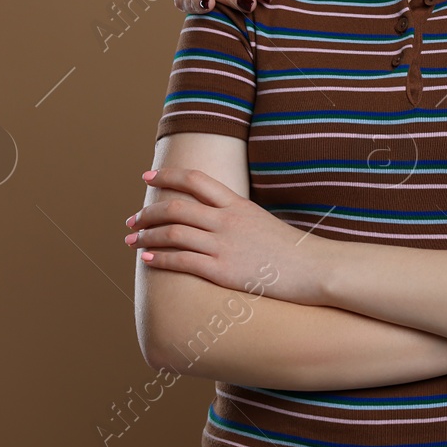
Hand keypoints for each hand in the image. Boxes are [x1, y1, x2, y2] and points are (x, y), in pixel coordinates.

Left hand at [126, 167, 322, 303]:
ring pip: (173, 233)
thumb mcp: (263, 222)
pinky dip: (160, 258)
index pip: (196, 181)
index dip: (168, 176)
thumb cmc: (293, 250)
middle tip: (131, 218)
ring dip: (147, 235)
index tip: (148, 176)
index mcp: (238, 204)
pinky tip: (147, 258)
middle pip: (176, 207)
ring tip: (131, 239)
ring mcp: (224, 245)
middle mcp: (228, 220)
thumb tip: (218, 218)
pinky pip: (183, 261)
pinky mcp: (223, 271)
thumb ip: (238, 218)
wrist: (315, 268)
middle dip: (148, 212)